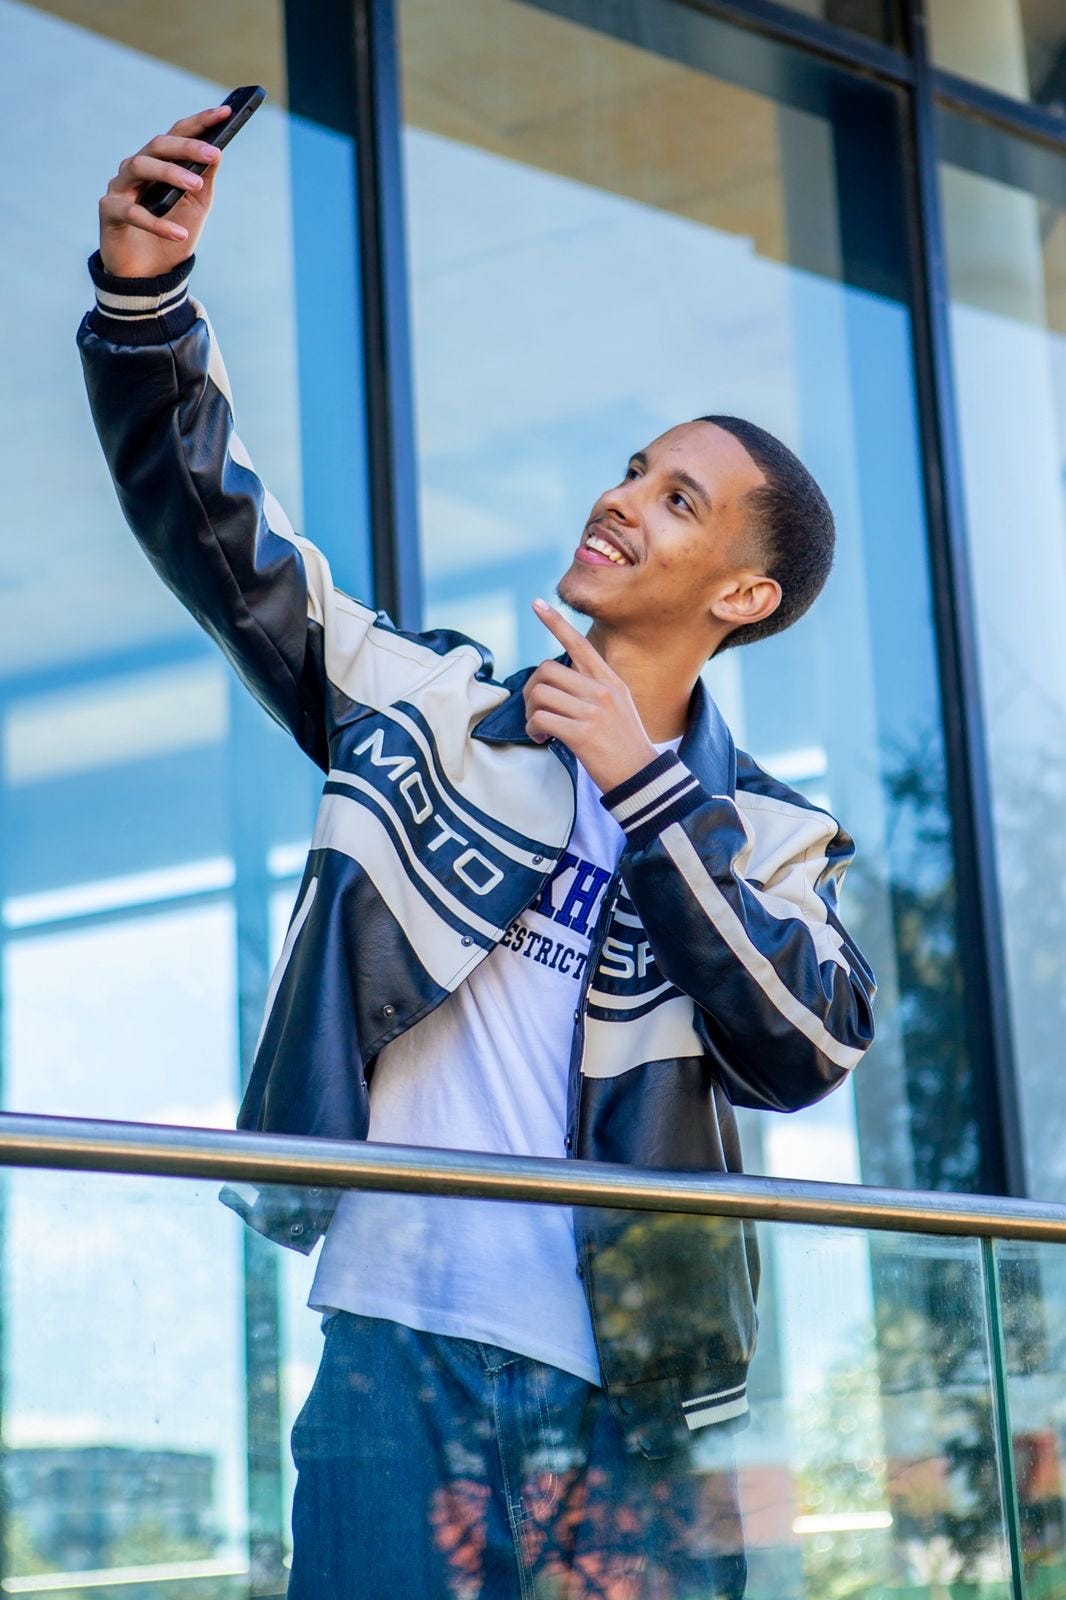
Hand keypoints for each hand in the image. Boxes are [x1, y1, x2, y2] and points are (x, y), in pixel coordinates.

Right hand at [98, 104, 230, 277]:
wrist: (149, 275)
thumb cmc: (172, 235)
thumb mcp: (195, 205)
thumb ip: (204, 179)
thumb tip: (218, 151)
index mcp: (158, 163)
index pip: (177, 134)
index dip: (200, 122)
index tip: (225, 112)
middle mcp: (136, 168)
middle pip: (157, 145)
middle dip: (187, 146)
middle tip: (214, 153)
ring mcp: (120, 187)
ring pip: (140, 165)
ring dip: (171, 173)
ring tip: (196, 184)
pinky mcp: (109, 211)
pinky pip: (132, 211)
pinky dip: (157, 223)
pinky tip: (178, 233)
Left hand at [523, 599, 657, 791]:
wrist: (642, 777)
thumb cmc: (625, 745)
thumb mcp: (619, 707)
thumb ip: (593, 691)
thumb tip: (559, 685)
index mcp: (610, 681)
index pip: (580, 644)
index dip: (556, 622)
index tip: (537, 604)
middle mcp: (601, 691)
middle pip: (547, 670)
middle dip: (532, 690)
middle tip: (536, 709)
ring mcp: (592, 712)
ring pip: (541, 694)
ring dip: (531, 712)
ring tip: (539, 728)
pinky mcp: (582, 734)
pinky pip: (541, 719)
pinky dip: (534, 729)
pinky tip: (542, 739)